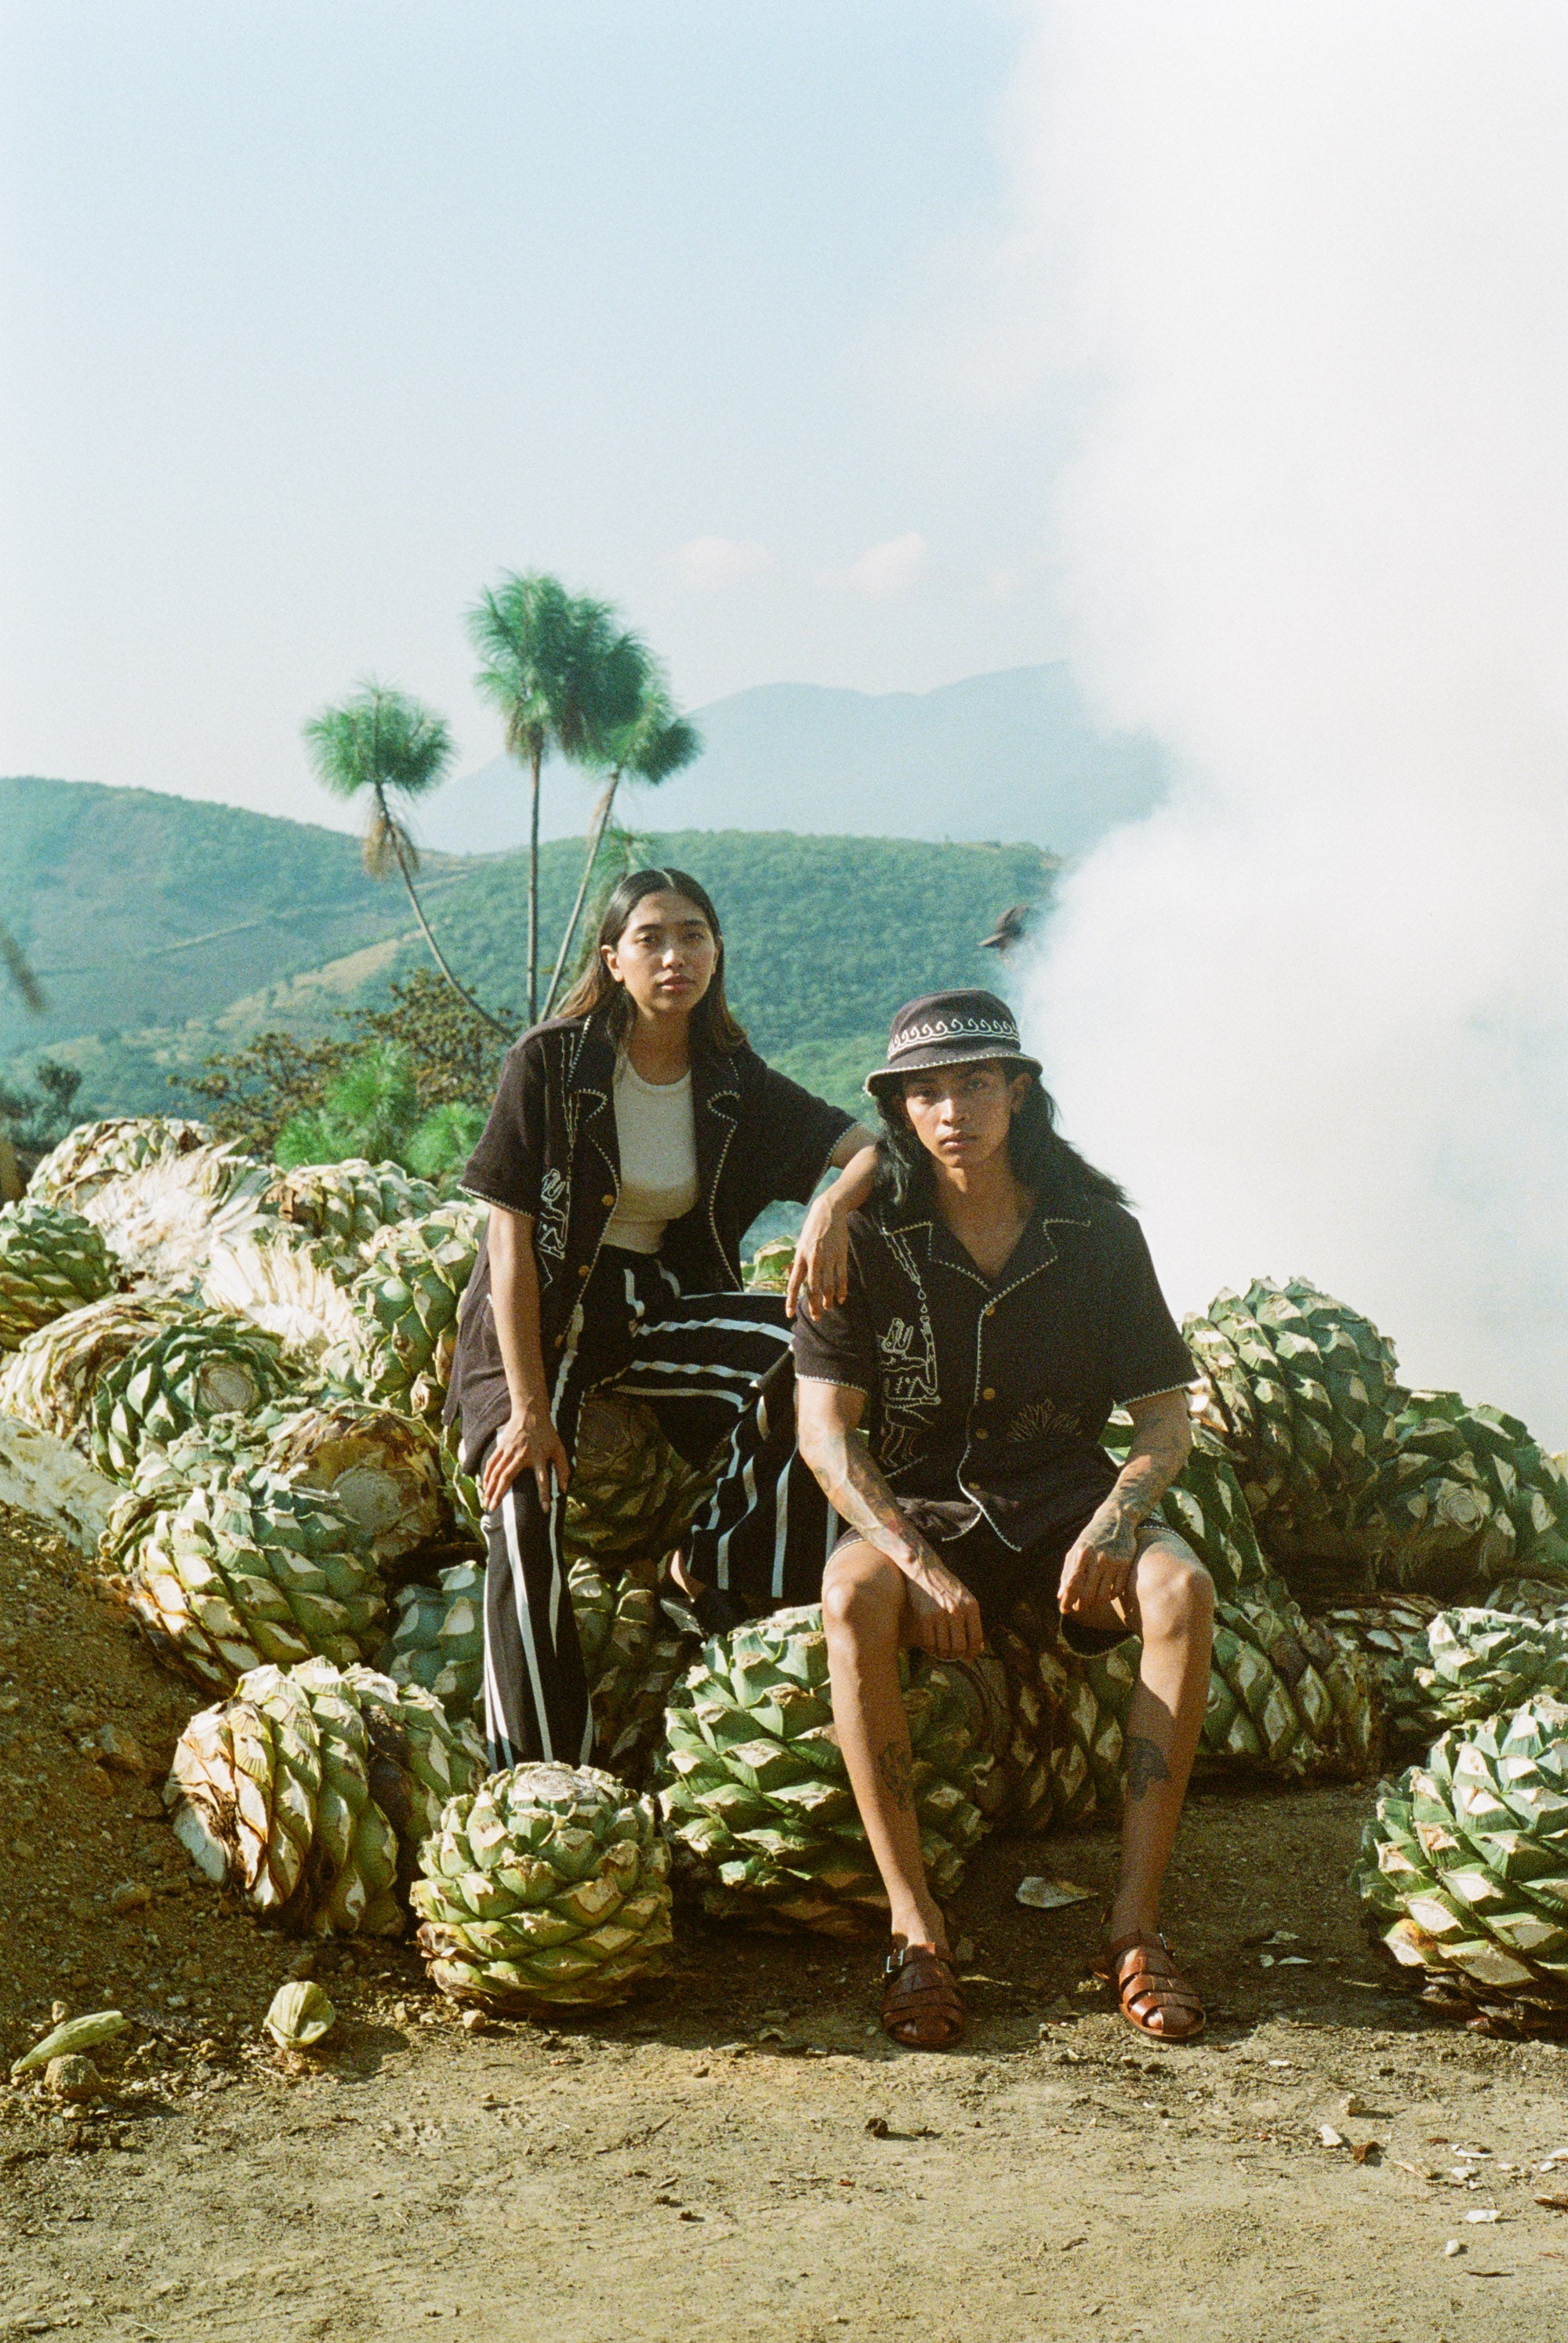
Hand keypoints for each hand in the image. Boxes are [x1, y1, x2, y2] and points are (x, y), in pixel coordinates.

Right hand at [481, 1408, 570, 1513]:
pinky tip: (484, 1486)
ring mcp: (509, 1451)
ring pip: (496, 1472)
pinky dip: (486, 1475)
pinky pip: (491, 1463)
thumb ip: (563, 1469)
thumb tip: (564, 1489)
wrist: (530, 1413)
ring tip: (486, 1502)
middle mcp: (522, 1455)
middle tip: (492, 1509)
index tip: (545, 1510)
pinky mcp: (501, 1447)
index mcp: (539, 1457)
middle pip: (507, 1477)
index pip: (543, 1480)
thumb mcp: (559, 1449)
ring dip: (489, 1488)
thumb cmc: (547, 1433)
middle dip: (498, 1494)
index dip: (545, 1495)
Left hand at [786, 1193, 850, 1320]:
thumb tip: (795, 1279)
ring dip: (828, 1300)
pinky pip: (842, 1277)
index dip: (790, 1300)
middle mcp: (813, 1259)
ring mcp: (828, 1258)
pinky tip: (842, 1298)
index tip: (789, 1314)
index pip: (793, 1284)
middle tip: (816, 1317)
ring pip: (828, 1286)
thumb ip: (799, 1262)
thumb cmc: (813, 1229)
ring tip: (828, 1307)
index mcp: (800, 1257)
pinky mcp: (841, 1255)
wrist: (828, 1211)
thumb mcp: (801, 1244)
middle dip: (813, 1306)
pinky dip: (842, 1290)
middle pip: (812, 1289)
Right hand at [900, 1550, 984, 1661]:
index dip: (974, 1651)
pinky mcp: (925, 1616)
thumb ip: (972, 1620)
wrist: (925, 1569)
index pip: (976, 1637)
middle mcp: (957, 1610)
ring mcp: (940, 1614)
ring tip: (944, 1651)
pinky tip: (934, 1646)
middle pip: (960, 1646)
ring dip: (944, 1654)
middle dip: (958, 1655)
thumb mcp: (965, 1598)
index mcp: (971, 1606)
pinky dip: (932, 1649)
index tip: (970, 1657)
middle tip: (955, 1655)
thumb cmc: (947, 1586)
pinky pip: (930, 1643)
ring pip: (945, 1647)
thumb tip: (979, 1647)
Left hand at [1058, 1505, 1139, 1617]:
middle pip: (1087, 1594)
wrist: (1116, 1520)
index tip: (1064, 1610)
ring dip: (1095, 1604)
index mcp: (1081, 1554)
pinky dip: (1109, 1597)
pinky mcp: (1125, 1565)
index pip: (1072, 1584)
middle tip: (1080, 1608)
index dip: (1067, 1601)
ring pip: (1103, 1595)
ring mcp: (1113, 1562)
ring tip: (1091, 1604)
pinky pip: (1116, 1591)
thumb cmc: (1091, 1538)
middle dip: (1081, 1606)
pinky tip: (1105, 1595)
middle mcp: (1097, 1558)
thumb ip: (1067, 1572)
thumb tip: (1060, 1596)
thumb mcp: (1076, 1550)